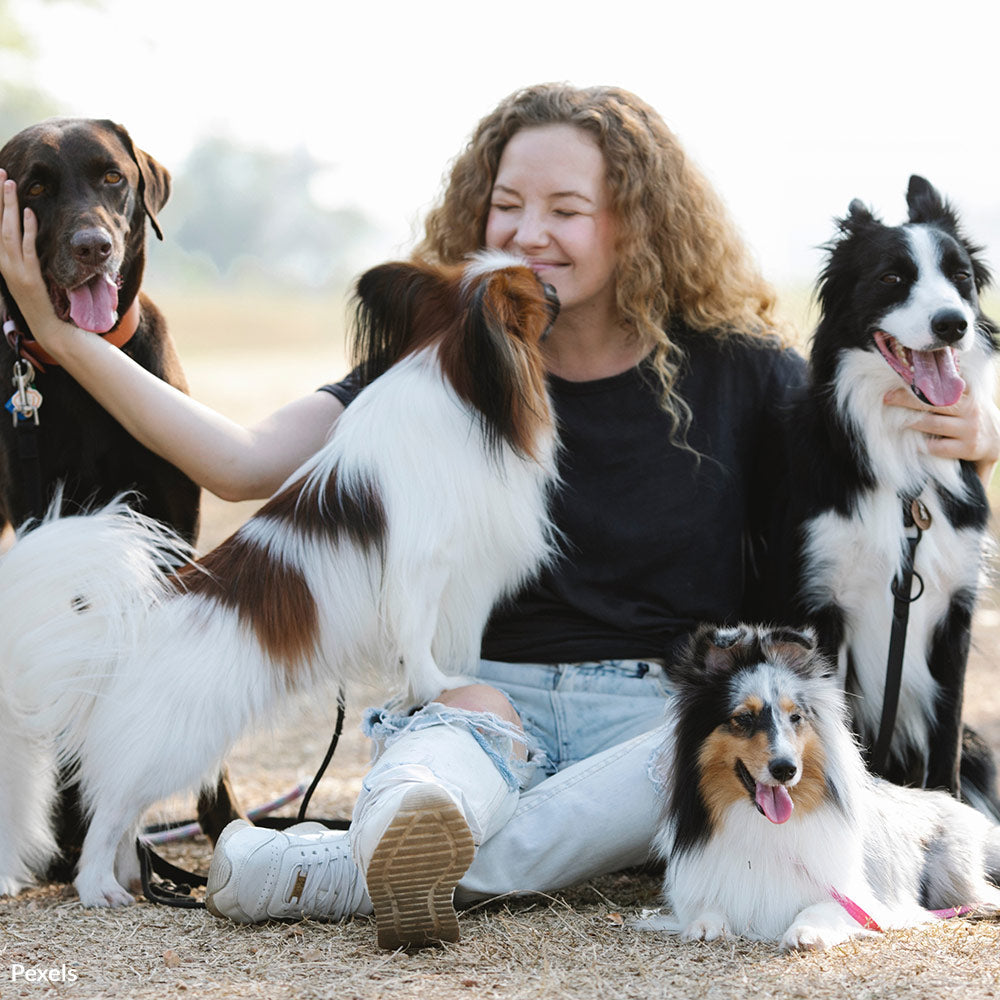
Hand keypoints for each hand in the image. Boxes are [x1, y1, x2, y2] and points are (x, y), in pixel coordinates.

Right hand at [0, 172, 62, 342]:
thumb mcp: (27, 273)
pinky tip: (30, 213)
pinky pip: (28, 248)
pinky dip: (28, 229)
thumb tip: (26, 227)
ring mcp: (14, 270)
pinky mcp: (29, 276)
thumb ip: (24, 253)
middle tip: (0, 174)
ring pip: (8, 232)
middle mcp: (3, 263)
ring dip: (10, 207)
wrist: (46, 326)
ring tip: (11, 185)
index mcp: (1, 261)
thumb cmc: (40, 301)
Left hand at [884, 385, 999, 488]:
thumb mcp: (971, 400)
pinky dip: (925, 445)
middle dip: (908, 401)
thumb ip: (953, 391)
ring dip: (913, 422)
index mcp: (969, 397)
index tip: (897, 385)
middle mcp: (970, 411)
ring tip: (896, 421)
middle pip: (934, 404)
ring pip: (934, 424)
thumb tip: (925, 376)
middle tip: (887, 399)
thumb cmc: (976, 418)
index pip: (941, 389)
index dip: (918, 387)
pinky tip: (915, 444)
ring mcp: (969, 430)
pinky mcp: (968, 448)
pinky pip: (940, 447)